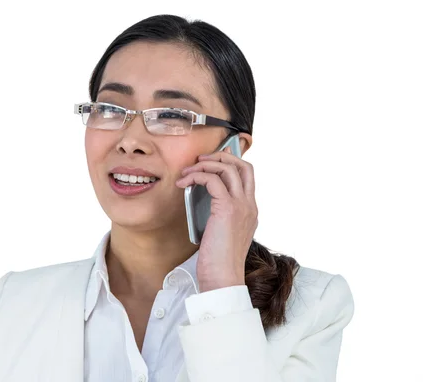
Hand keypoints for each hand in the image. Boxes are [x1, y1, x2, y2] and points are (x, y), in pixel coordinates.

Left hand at [175, 146, 257, 291]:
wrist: (222, 278)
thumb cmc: (218, 261)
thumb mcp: (223, 234)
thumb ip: (221, 216)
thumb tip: (203, 201)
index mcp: (250, 211)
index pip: (247, 176)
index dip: (229, 164)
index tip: (209, 165)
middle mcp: (250, 205)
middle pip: (243, 165)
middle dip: (221, 156)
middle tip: (200, 160)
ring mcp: (241, 206)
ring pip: (229, 168)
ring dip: (205, 164)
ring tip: (187, 172)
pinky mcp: (227, 209)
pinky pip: (212, 179)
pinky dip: (196, 176)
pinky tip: (184, 183)